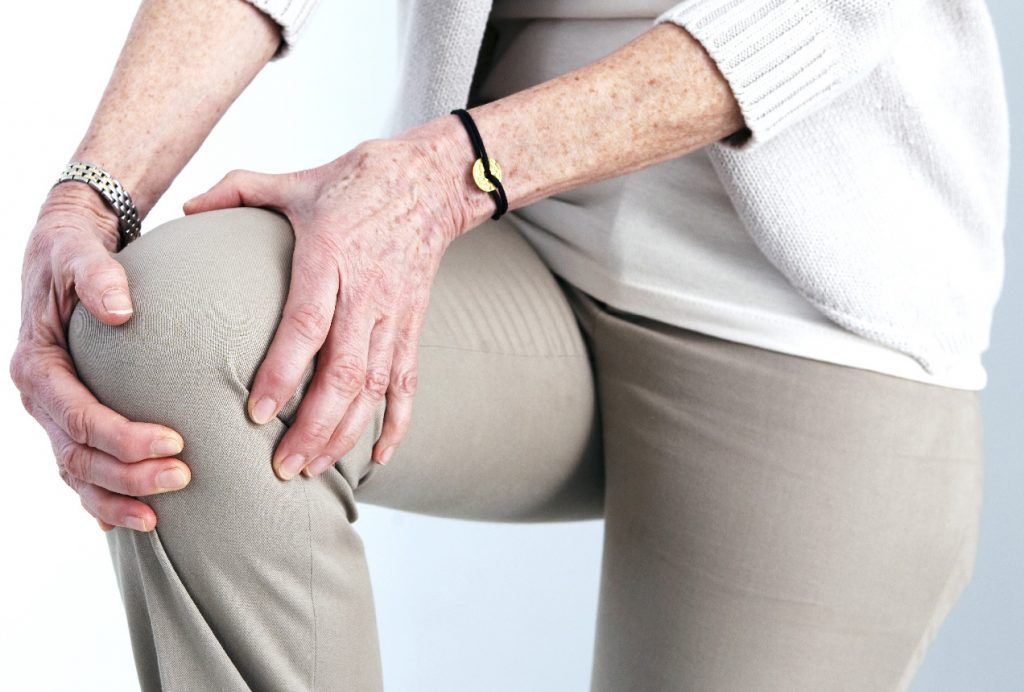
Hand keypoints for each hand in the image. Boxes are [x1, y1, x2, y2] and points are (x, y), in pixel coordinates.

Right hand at [10, 184, 189, 531]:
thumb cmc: (73, 249)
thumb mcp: (79, 250)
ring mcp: (53, 412)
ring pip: (76, 473)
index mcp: (37, 364)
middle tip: (183, 478)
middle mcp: (39, 396)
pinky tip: (135, 520)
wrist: (66, 247)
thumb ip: (97, 275)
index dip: (122, 436)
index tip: (175, 442)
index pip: (77, 415)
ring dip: (116, 498)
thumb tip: (122, 309)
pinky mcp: (72, 417)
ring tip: (161, 517)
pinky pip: (82, 467)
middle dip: (126, 476)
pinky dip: (103, 498)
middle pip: (76, 455)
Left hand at [183, 127, 476, 479]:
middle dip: (315, 426)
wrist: (429, 180)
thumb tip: (185, 208)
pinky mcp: (414, 324)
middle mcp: (367, 291)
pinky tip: (380, 456)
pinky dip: (399, 422)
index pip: (307, 326)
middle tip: (283, 467)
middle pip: (344, 372)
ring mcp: (395, 313)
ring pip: (374, 386)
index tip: (258, 414)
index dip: (283, 373)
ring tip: (314, 469)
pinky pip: (409, 382)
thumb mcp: (295, 180)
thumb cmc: (357, 180)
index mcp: (331, 256)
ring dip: (346, 434)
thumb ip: (237, 190)